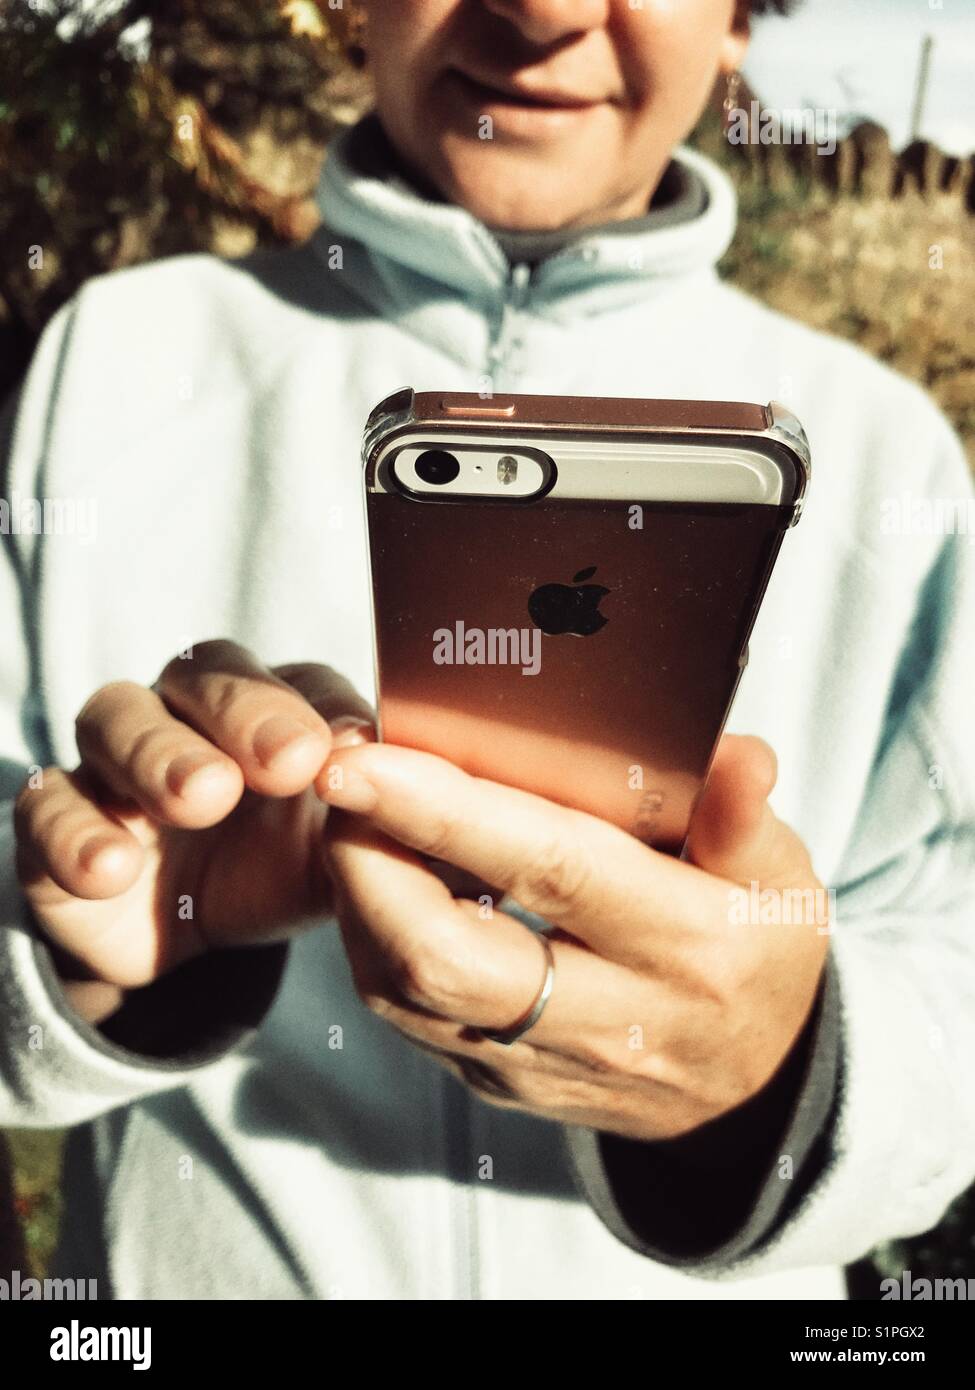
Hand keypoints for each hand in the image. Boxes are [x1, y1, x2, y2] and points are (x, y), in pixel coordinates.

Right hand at [13, 641, 372, 1023]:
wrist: (194, 935)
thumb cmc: (286, 866)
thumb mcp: (348, 850)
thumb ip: (392, 820)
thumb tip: (457, 799)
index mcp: (274, 709)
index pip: (297, 680)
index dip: (317, 707)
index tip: (346, 749)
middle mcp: (192, 714)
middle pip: (204, 676)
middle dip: (243, 713)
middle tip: (284, 765)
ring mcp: (117, 761)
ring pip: (116, 718)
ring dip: (159, 753)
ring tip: (199, 800)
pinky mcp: (59, 818)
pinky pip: (49, 806)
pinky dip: (77, 832)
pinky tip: (113, 869)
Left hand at [320, 734, 830, 1139]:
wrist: (754, 1090)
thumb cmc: (756, 952)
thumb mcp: (781, 879)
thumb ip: (744, 816)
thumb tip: (737, 755)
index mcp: (686, 946)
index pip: (548, 869)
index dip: (444, 810)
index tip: (365, 756)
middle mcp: (610, 1018)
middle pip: (444, 955)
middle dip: (365, 861)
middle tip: (339, 777)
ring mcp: (546, 1066)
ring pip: (408, 994)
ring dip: (356, 898)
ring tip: (349, 814)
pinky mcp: (502, 1086)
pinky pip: (411, 1019)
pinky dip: (373, 942)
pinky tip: (375, 880)